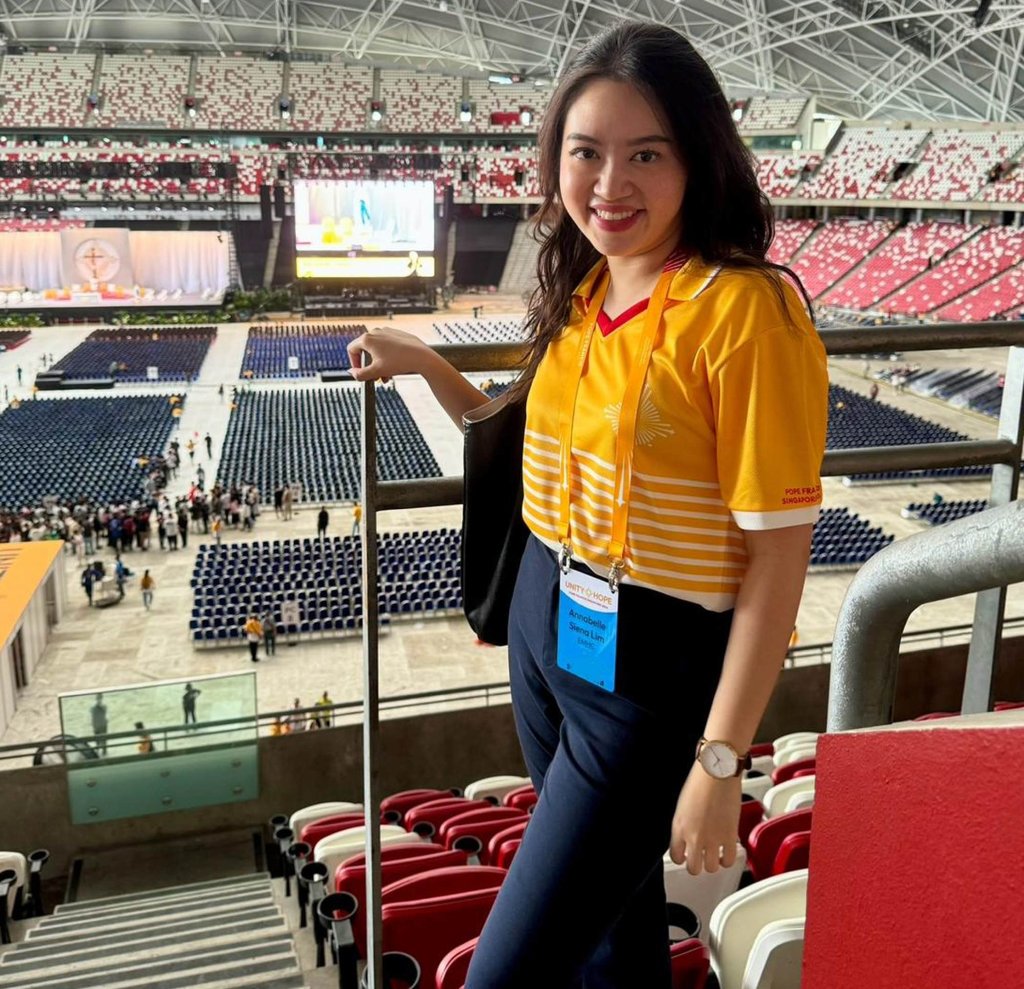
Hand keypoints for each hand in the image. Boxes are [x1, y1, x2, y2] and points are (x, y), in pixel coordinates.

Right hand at [346, 327, 434, 382]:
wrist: (422, 357)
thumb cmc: (400, 362)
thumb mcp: (376, 371)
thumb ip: (361, 374)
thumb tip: (352, 373)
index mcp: (367, 339)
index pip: (352, 350)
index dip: (354, 364)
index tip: (360, 373)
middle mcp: (376, 332)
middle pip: (365, 350)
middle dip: (369, 366)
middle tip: (374, 377)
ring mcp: (387, 332)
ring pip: (377, 349)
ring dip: (378, 364)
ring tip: (386, 376)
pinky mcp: (397, 335)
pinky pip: (387, 346)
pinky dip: (387, 357)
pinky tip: (394, 368)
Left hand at [668, 761, 741, 875]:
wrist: (716, 772)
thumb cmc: (699, 781)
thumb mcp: (682, 805)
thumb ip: (683, 824)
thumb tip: (687, 836)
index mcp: (678, 828)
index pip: (675, 857)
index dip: (682, 858)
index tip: (686, 855)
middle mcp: (694, 837)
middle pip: (694, 868)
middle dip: (697, 864)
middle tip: (701, 857)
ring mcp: (712, 839)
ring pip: (712, 868)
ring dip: (713, 863)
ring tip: (715, 854)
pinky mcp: (730, 836)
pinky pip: (729, 860)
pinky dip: (728, 859)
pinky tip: (726, 852)